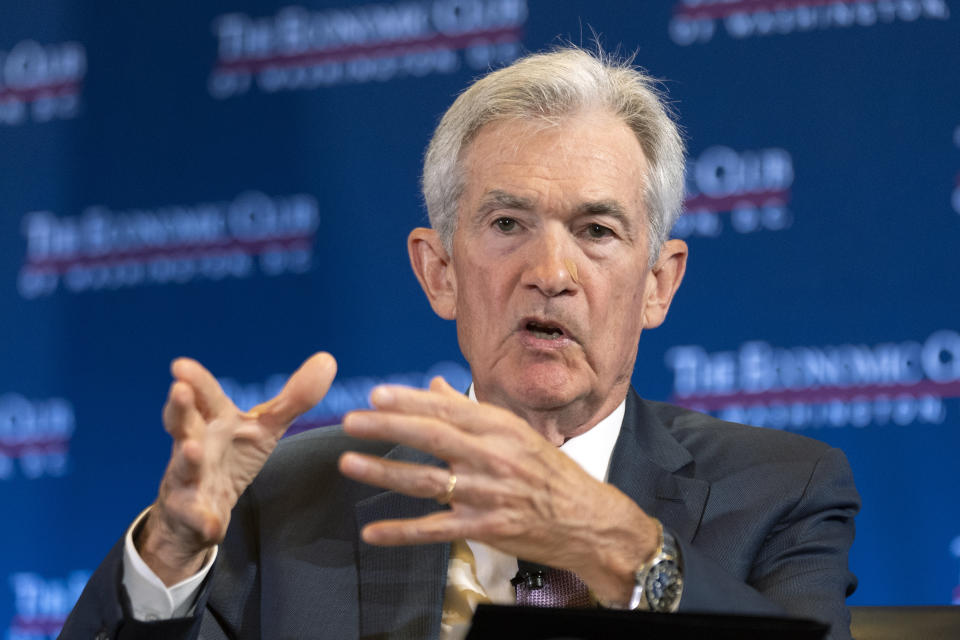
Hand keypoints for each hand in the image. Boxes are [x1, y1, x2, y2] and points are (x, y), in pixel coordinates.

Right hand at [138, 352, 336, 584]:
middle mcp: (194, 443)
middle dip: (179, 408)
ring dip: (188, 457)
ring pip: (184, 466)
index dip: (195, 380)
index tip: (181, 364)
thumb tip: (328, 359)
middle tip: (178, 389)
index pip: (204, 395)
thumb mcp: (265, 427)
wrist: (199, 509)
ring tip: (192, 449)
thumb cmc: (232, 455)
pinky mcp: (192, 513)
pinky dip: (204, 519)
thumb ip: (294, 398)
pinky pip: (196, 517)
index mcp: (212, 420)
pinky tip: (213, 525)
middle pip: (182, 423)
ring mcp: (189, 478)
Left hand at [338, 377, 658, 603]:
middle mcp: (492, 457)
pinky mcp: (484, 528)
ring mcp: (486, 494)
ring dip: (384, 472)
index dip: (409, 400)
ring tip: (349, 463)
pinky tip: (373, 532)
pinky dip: (401, 532)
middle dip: (387, 427)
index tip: (377, 394)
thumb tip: (433, 386)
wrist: (587, 520)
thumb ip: (470, 411)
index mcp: (500, 428)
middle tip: (351, 421)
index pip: (447, 409)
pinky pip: (434, 529)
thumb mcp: (516, 433)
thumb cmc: (550, 472)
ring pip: (426, 481)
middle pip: (431, 437)